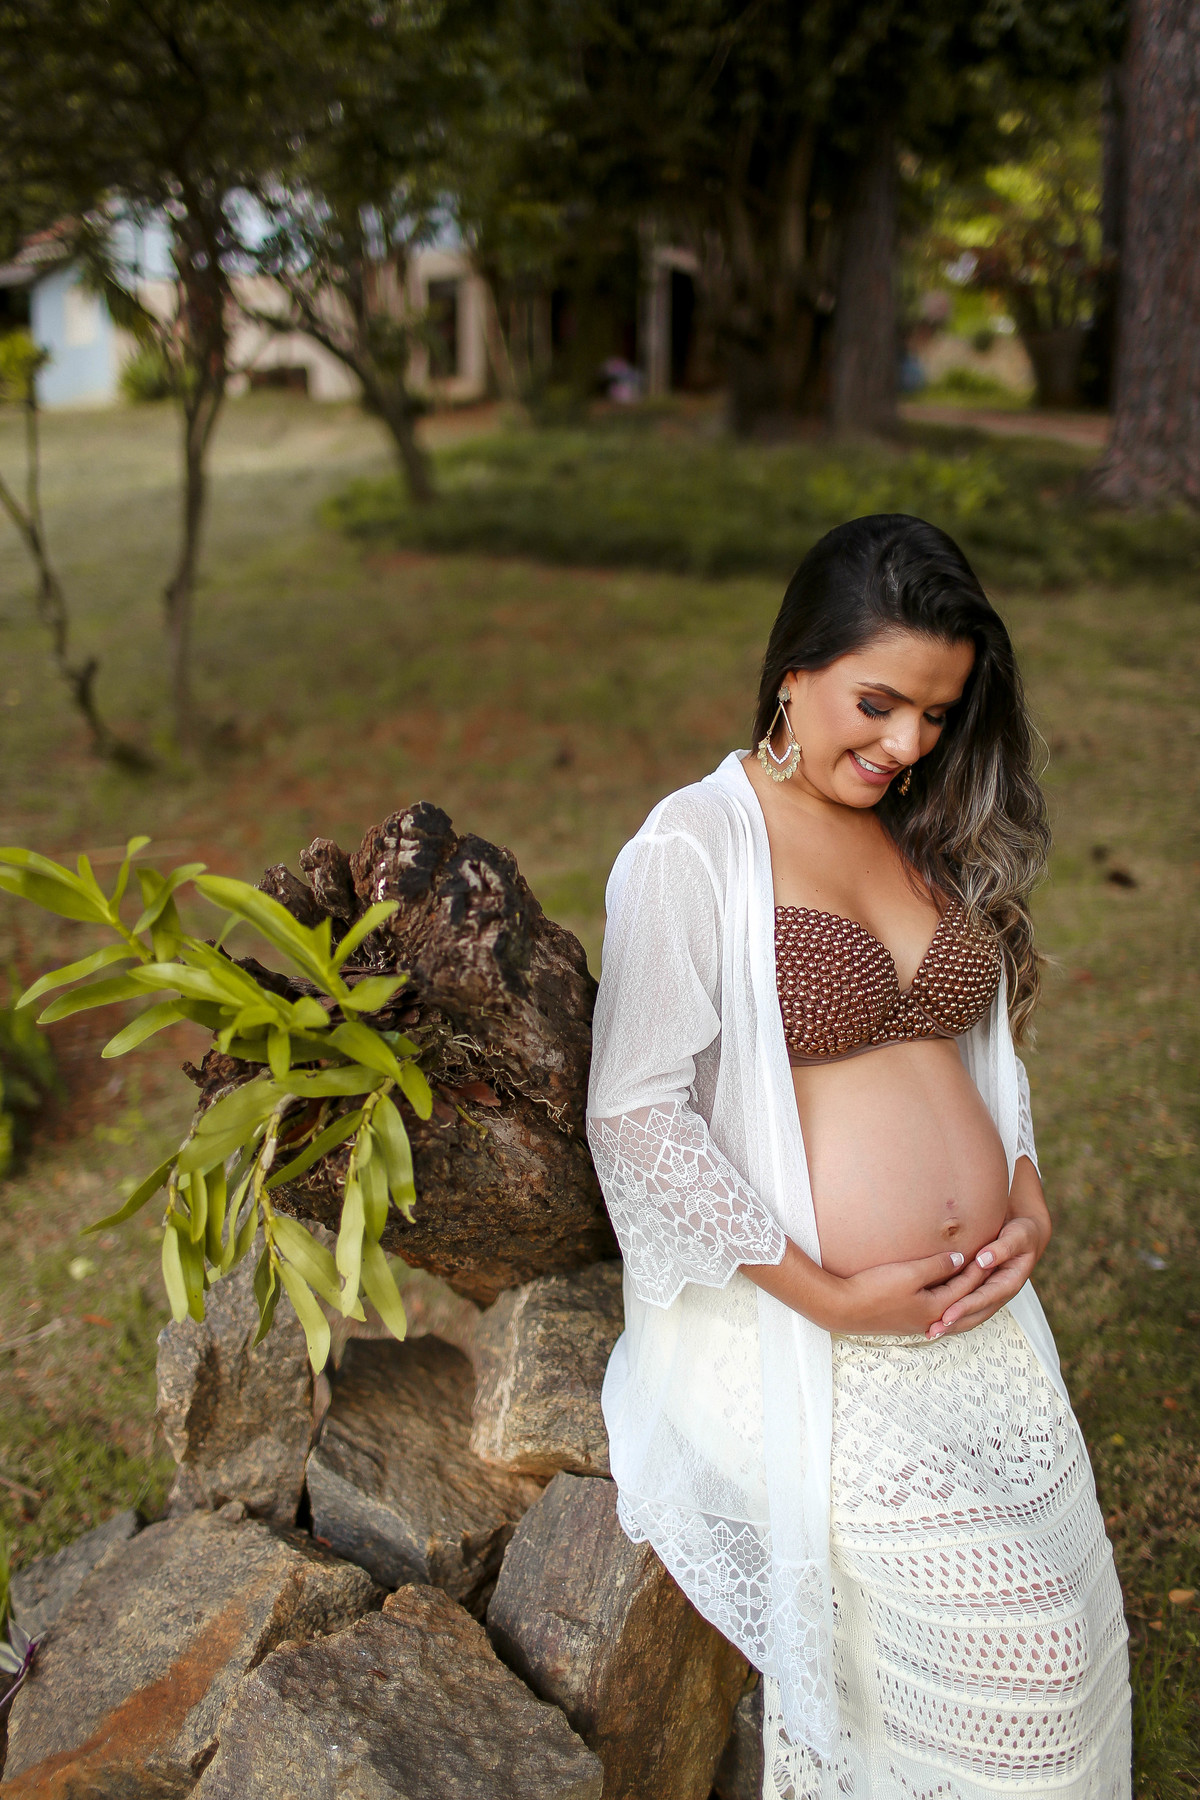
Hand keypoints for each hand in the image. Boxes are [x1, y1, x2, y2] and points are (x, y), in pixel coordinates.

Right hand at [827, 1249, 989, 1335]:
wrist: (842, 1309)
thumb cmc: (874, 1290)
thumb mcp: (909, 1273)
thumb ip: (937, 1266)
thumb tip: (959, 1259)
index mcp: (936, 1309)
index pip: (965, 1287)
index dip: (977, 1268)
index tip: (989, 1253)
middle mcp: (930, 1320)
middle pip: (962, 1302)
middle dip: (976, 1286)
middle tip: (988, 1268)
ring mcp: (917, 1323)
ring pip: (949, 1309)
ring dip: (962, 1296)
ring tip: (971, 1282)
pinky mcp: (904, 1321)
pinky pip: (936, 1311)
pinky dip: (946, 1301)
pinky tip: (942, 1294)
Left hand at [927, 1215, 1042, 1338]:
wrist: (1025, 1233)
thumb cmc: (1022, 1233)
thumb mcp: (1019, 1236)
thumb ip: (1003, 1248)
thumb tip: (984, 1259)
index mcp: (1009, 1282)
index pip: (984, 1298)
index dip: (966, 1307)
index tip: (947, 1315)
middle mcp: (1000, 1293)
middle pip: (976, 1313)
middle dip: (955, 1323)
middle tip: (933, 1331)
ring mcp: (991, 1294)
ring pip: (971, 1315)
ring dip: (952, 1325)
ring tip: (930, 1332)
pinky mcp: (982, 1290)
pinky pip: (967, 1306)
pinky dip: (953, 1315)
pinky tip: (935, 1319)